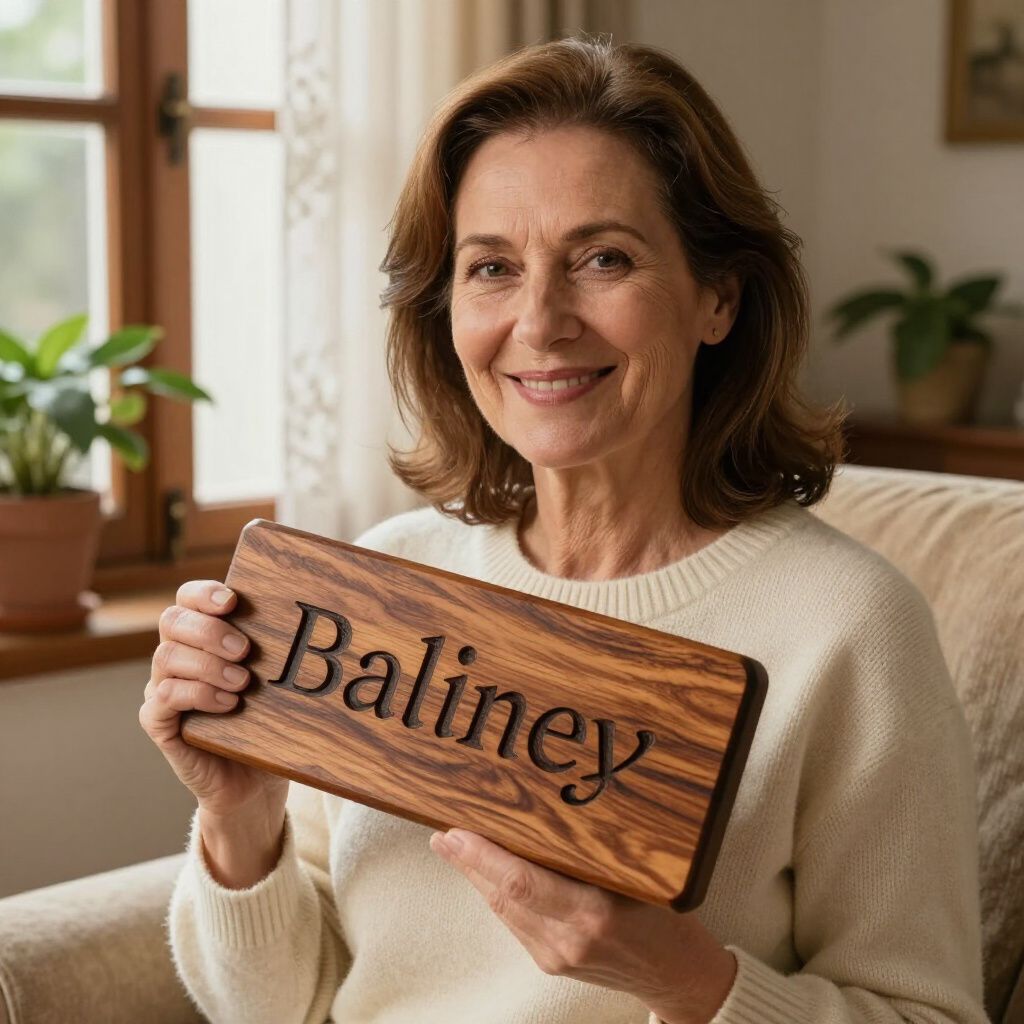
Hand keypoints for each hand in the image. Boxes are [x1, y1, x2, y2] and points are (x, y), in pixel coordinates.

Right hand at [139, 579, 288, 824]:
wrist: (253, 781)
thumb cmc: (268, 721)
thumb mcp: (276, 679)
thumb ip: (279, 649)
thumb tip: (320, 617)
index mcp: (201, 636)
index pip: (187, 598)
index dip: (204, 592)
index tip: (233, 600)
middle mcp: (177, 656)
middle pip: (172, 620)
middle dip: (210, 630)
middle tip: (245, 649)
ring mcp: (163, 687)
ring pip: (166, 656)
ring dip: (208, 665)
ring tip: (243, 682)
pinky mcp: (159, 721)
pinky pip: (163, 696)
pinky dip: (198, 695)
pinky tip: (229, 704)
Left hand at [429, 829, 735, 1023]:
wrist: (677, 973)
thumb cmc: (666, 915)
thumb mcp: (639, 874)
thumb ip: (592, 852)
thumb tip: (543, 811)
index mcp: (594, 913)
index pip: (522, 881)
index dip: (483, 856)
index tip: (456, 832)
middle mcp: (569, 939)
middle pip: (504, 895)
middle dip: (468, 862)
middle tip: (443, 833)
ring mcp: (557, 955)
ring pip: (503, 908)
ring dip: (477, 876)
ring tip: (454, 845)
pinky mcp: (551, 962)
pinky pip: (514, 921)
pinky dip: (497, 893)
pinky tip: (484, 872)